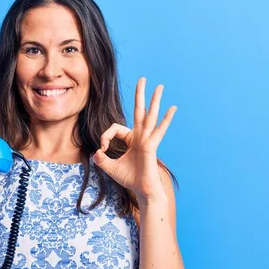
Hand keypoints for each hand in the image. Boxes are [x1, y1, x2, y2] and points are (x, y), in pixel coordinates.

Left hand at [92, 77, 176, 199]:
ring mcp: (147, 139)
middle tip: (142, 79)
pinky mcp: (152, 145)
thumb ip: (101, 159)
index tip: (102, 148)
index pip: (115, 128)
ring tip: (159, 86)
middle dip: (140, 95)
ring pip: (150, 116)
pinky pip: (159, 130)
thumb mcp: (110, 167)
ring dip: (154, 100)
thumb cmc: (129, 178)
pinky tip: (172, 108)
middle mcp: (140, 136)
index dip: (106, 136)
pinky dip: (166, 120)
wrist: (142, 190)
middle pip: (140, 111)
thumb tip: (96, 152)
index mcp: (131, 139)